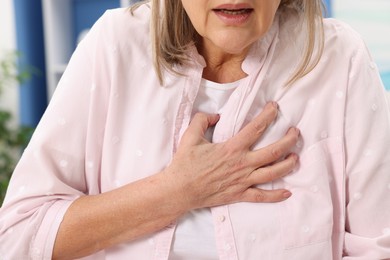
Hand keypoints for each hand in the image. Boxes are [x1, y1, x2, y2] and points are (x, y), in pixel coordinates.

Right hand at [164, 102, 298, 210]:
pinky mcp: (239, 195)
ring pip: (273, 173)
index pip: (256, 128)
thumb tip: (215, 116)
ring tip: (296, 157)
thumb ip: (202, 120)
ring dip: (288, 164)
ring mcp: (243, 181)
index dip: (268, 115)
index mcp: (232, 148)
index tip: (275, 107)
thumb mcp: (190, 136)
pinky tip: (288, 192)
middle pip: (274, 151)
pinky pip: (262, 197)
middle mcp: (242, 164)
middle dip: (289, 140)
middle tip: (296, 133)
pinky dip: (276, 195)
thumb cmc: (185, 164)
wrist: (179, 190)